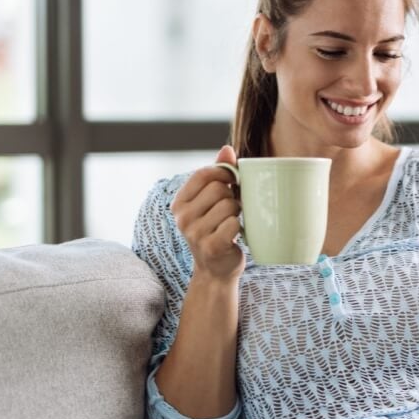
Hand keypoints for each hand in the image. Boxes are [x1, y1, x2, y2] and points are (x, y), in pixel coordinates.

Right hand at [171, 145, 244, 281]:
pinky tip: (233, 235)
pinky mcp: (211, 247)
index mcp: (179, 203)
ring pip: (229, 206)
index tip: (232, 181)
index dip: (224, 173)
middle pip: (219, 189)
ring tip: (231, 223)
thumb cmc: (216, 229)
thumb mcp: (212, 202)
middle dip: (232, 196)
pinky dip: (239, 227)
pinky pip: (234, 224)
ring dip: (237, 213)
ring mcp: (194, 234)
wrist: (216, 270)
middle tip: (231, 210)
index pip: (203, 174)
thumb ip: (218, 174)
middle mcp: (182, 217)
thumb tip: (227, 149)